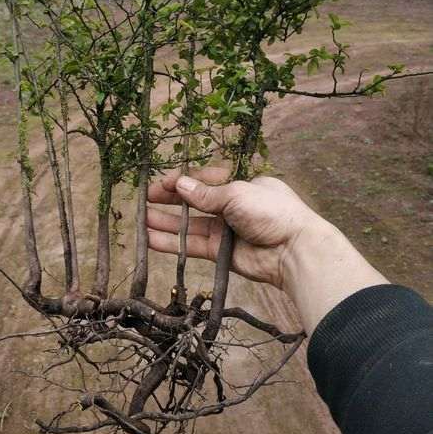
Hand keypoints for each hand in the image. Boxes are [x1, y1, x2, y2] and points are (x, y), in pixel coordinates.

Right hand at [147, 167, 322, 289]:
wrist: (293, 250)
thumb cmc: (271, 212)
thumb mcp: (236, 193)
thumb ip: (205, 194)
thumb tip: (179, 185)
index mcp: (241, 185)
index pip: (205, 179)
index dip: (183, 181)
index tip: (161, 184)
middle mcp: (232, 207)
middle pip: (195, 202)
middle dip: (170, 201)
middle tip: (145, 200)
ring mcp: (226, 231)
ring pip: (190, 226)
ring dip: (166, 223)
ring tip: (141, 221)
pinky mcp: (221, 254)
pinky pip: (192, 246)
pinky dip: (172, 243)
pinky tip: (151, 240)